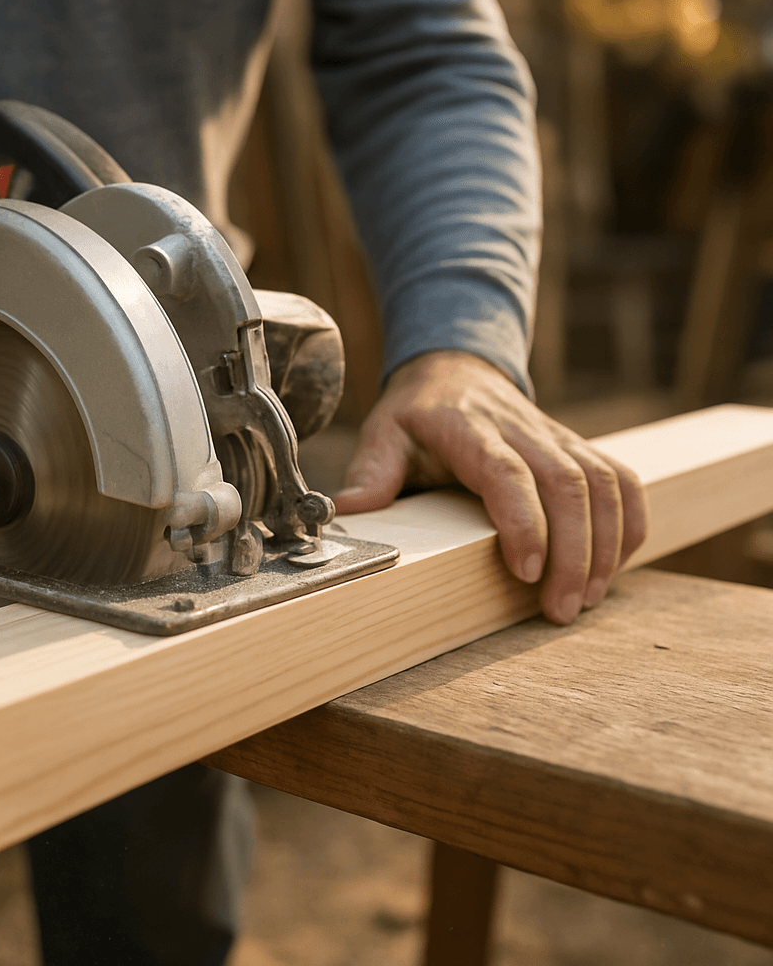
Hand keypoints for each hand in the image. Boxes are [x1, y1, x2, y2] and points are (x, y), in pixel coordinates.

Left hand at [334, 350, 648, 623]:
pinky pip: (623, 480)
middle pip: (568, 484)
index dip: (524, 520)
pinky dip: (631, 521)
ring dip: (606, 544)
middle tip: (561, 609)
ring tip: (587, 598)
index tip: (527, 572)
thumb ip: (371, 472)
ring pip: (604, 483)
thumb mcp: (384, 432)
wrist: (457, 368)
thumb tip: (347, 512)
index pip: (507, 472)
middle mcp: (522, 430)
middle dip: (574, 552)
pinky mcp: (578, 447)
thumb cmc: (418, 412)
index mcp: (470, 429)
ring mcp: (557, 437)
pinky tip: (617, 563)